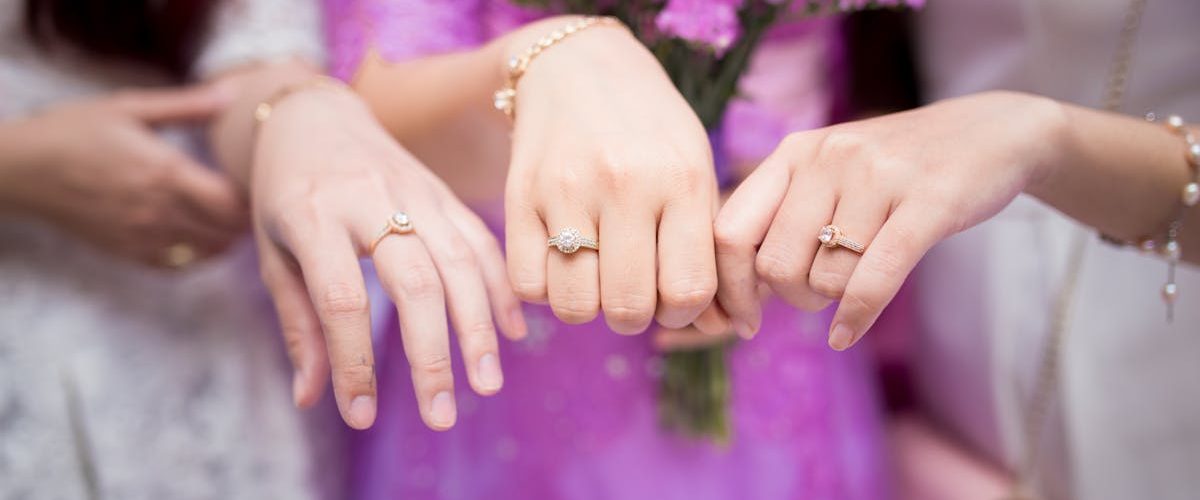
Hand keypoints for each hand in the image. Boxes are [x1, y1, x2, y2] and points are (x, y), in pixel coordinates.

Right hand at [4, 85, 246, 266]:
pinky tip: (200, 231)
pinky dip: (200, 253)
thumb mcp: (130, 107)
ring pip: (210, 252)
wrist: (20, 168)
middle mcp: (159, 211)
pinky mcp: (128, 253)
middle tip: (250, 197)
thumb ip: (186, 105)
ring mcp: (143, 237)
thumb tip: (231, 94)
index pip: (233, 202)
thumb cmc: (74, 130)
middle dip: (246, 217)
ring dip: (227, 236)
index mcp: (165, 173)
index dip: (254, 195)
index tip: (257, 179)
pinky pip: (180, 265)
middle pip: (228, 230)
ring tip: (227, 214)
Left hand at [252, 87, 525, 430]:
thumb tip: (311, 399)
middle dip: (433, 354)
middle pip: (415, 281)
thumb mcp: (273, 253)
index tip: (361, 415)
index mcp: (313, 215)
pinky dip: (500, 287)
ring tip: (487, 383)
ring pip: (460, 261)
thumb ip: (297, 324)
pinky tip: (512, 332)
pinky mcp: (444, 191)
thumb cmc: (285, 194)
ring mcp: (415, 190)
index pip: (341, 299)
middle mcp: (370, 198)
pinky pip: (481, 240)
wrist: (314, 118)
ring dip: (479, 327)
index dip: (354, 361)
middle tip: (442, 415)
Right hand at [504, 21, 718, 333]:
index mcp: (682, 179)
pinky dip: (546, 289)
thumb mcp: (695, 170)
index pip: (688, 290)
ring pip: (575, 306)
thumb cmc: (651, 131)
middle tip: (632, 287)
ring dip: (588, 305)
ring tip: (596, 275)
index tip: (672, 294)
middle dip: (634, 315)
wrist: (579, 64)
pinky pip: (529, 286)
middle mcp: (626, 184)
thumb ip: (709, 248)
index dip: (683, 311)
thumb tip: (728, 328)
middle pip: (629, 308)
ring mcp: (567, 190)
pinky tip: (561, 261)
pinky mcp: (521, 195)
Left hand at [715, 91, 1064, 348]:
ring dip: (836, 300)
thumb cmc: (896, 170)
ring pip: (825, 278)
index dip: (730, 286)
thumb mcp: (830, 174)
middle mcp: (828, 158)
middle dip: (793, 298)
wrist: (993, 134)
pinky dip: (855, 316)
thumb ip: (783, 217)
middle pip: (775, 264)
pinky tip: (846, 335)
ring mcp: (877, 177)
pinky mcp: (928, 203)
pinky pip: (873, 278)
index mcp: (794, 153)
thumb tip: (740, 290)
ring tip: (857, 282)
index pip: (730, 230)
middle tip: (820, 294)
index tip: (743, 321)